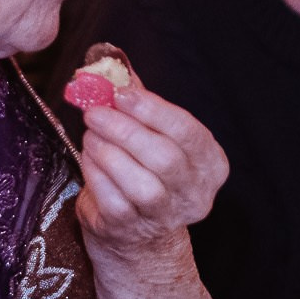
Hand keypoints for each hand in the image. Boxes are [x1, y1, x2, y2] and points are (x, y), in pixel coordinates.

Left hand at [75, 86, 229, 267]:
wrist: (137, 234)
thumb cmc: (146, 171)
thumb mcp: (153, 134)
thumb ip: (139, 100)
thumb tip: (112, 64)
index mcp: (211, 164)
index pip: (189, 132)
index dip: (153, 110)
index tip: (122, 94)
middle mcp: (195, 194)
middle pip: (164, 157)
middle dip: (125, 129)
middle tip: (96, 111)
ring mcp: (165, 217)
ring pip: (140, 182)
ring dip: (108, 151)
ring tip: (92, 135)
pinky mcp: (131, 229)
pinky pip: (111, 198)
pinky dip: (95, 172)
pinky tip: (89, 158)